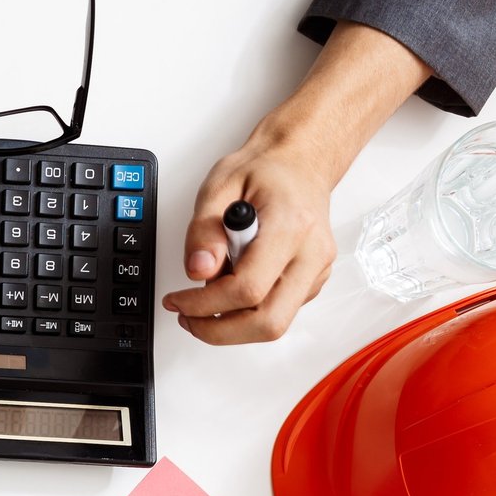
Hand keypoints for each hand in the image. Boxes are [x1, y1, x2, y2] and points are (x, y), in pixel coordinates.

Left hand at [159, 133, 338, 343]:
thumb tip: (199, 270)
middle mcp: (312, 252)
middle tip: (188, 318)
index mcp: (291, 225)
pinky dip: (247, 313)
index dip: (205, 305)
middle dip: (219, 331)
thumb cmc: (264, 171)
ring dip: (231, 325)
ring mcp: (317, 270)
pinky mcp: (312, 281)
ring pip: (275, 324)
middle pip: (269, 322)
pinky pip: (278, 312)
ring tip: (204, 301)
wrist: (299, 164)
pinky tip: (231, 288)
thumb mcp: (219, 186)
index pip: (248, 288)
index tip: (178, 300)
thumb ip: (204, 230)